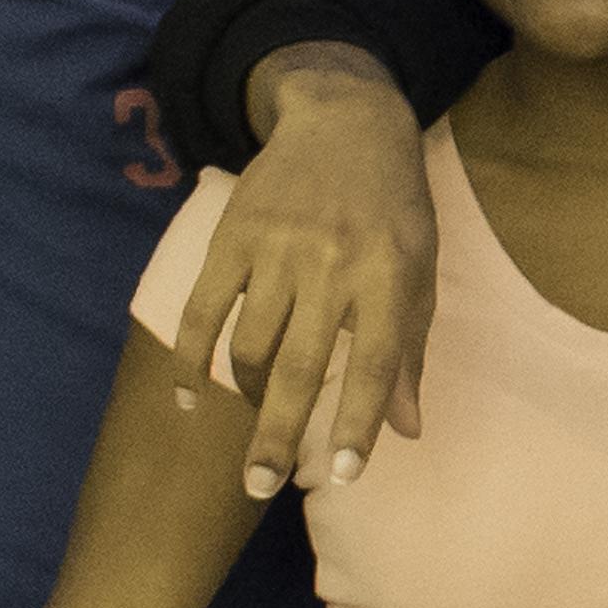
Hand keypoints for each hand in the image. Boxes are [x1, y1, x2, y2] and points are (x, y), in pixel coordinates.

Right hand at [173, 45, 434, 498]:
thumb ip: (409, 352)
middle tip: (261, 486)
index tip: (345, 477)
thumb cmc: (394, 209)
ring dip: (248, 397)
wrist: (345, 121)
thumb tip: (407, 431)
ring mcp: (276, 249)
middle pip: (299, 366)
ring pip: (248, 345)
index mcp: (388, 276)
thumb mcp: (420, 270)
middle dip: (278, 434)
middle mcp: (331, 264)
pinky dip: (190, 358)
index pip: (374, 363)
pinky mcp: (231, 235)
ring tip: (257, 421)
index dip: (359, 422)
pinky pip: (201, 310)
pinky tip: (186, 398)